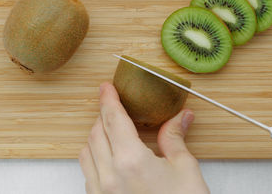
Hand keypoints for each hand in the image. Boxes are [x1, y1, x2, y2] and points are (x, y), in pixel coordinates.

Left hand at [79, 82, 208, 193]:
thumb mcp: (185, 170)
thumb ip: (175, 138)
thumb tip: (180, 117)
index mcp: (131, 162)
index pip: (113, 119)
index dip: (108, 99)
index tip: (106, 88)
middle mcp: (110, 177)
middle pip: (96, 133)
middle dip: (104, 115)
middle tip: (115, 106)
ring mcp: (102, 192)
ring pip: (86, 152)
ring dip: (96, 136)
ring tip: (111, 130)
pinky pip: (88, 172)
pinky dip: (94, 157)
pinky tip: (109, 157)